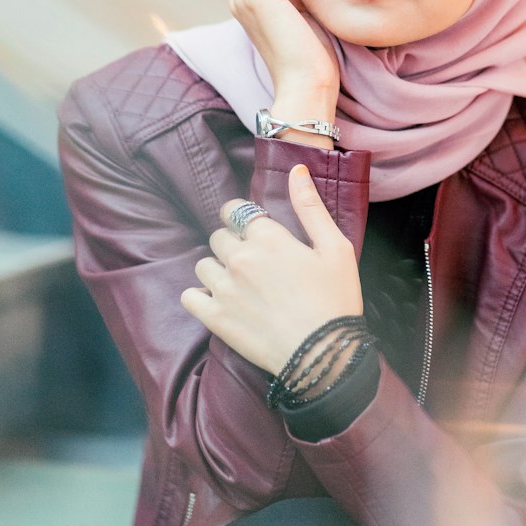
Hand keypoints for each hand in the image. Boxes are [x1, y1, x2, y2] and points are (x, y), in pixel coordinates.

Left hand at [180, 165, 361, 374]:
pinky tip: (219, 303)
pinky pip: (189, 296)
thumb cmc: (336, 300)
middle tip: (255, 264)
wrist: (323, 356)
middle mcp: (240, 259)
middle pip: (218, 237)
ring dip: (217, 270)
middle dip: (232, 244)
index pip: (235, 211)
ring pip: (203, 265)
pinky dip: (199, 297)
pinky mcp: (215, 318)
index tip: (252, 230)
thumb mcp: (335, 248)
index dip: (242, 218)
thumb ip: (311, 207)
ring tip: (240, 285)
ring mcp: (224, 289)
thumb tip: (296, 170)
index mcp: (269, 238)